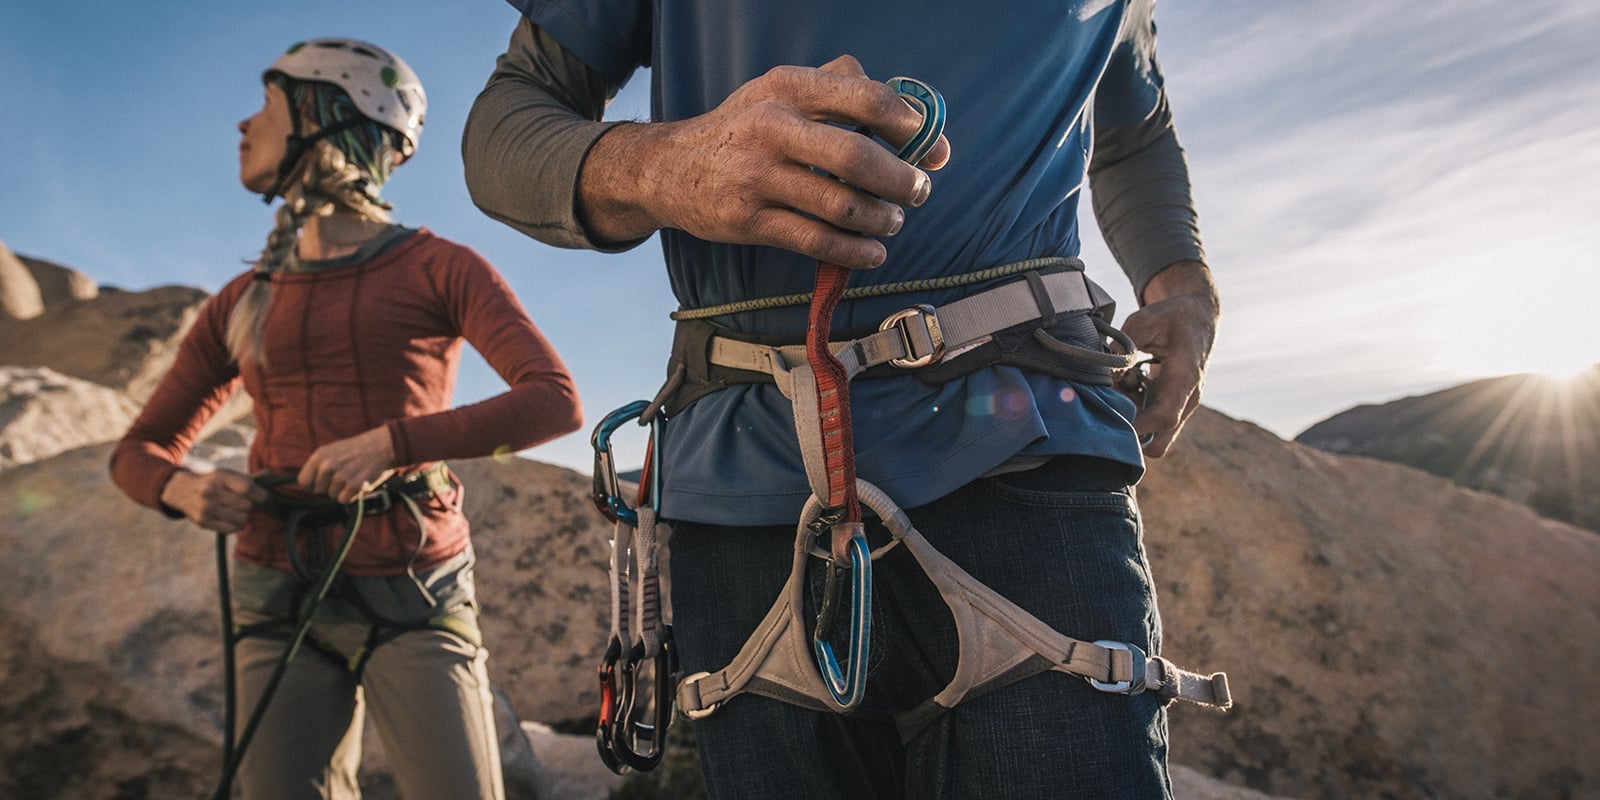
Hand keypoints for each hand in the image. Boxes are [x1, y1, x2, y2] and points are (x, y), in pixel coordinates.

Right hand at [160, 468, 268, 532]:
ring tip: (236, 511)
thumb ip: (250, 479)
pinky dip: (234, 526)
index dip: (261, 495)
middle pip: (247, 506)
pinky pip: (231, 529)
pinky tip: (228, 518)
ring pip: (241, 519)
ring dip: (243, 517)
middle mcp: (211, 491)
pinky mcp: (202, 521)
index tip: (262, 497)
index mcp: (221, 476)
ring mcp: (205, 507)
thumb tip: (271, 475)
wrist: (182, 491)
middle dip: (250, 507)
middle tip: (245, 504)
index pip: (248, 488)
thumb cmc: (214, 483)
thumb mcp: (228, 475)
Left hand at [297, 426, 396, 503]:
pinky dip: (351, 495)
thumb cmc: (355, 450)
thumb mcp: (331, 451)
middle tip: (342, 475)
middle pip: (318, 491)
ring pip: (331, 495)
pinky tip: (358, 482)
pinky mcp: (354, 485)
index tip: (322, 482)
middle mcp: (327, 466)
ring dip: (342, 490)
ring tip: (352, 476)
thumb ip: (317, 466)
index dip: (312, 484)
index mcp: (319, 456)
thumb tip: (306, 486)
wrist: (381, 446)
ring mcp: (340, 476)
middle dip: (329, 487)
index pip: (303, 481)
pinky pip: (343, 500)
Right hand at [578, 55, 951, 267]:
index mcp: (789, 87)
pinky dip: (854, 251)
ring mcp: (759, 178)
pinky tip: (873, 252)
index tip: (931, 146)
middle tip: (918, 191)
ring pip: (840, 205)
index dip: (909, 124)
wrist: (669, 168)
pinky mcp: (749, 221)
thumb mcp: (781, 90)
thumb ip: (843, 88)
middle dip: (901, 180)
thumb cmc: (743, 128)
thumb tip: (916, 117)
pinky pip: (816, 240)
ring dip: (881, 219)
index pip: (864, 98)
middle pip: (856, 157)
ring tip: (893, 221)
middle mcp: (772, 128)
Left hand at [1119, 261, 1218, 457]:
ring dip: (1130, 423)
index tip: (1110, 422)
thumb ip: (1123, 347)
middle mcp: (1186, 399)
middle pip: (1159, 444)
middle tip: (1109, 410)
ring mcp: (1181, 406)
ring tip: (1116, 392)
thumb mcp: (1145, 320)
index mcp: (1185, 378)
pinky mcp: (1172, 406)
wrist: (1198, 317)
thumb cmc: (1172, 316)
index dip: (1136, 426)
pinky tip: (1124, 389)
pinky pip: (1151, 425)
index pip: (1164, 417)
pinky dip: (1134, 414)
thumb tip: (1103, 375)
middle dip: (1131, 436)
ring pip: (1153, 437)